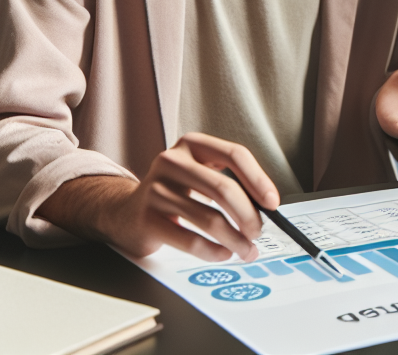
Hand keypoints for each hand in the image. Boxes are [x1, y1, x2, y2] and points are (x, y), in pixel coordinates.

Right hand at [38, 133, 277, 261]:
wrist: (125, 212)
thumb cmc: (174, 192)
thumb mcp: (199, 174)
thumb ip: (229, 182)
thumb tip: (266, 205)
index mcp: (192, 144)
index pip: (234, 154)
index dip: (258, 180)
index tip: (273, 202)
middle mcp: (172, 161)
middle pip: (223, 188)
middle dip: (248, 215)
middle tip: (258, 232)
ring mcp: (156, 189)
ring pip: (209, 218)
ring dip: (235, 239)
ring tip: (246, 249)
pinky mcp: (146, 218)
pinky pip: (189, 240)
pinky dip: (213, 251)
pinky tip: (223, 253)